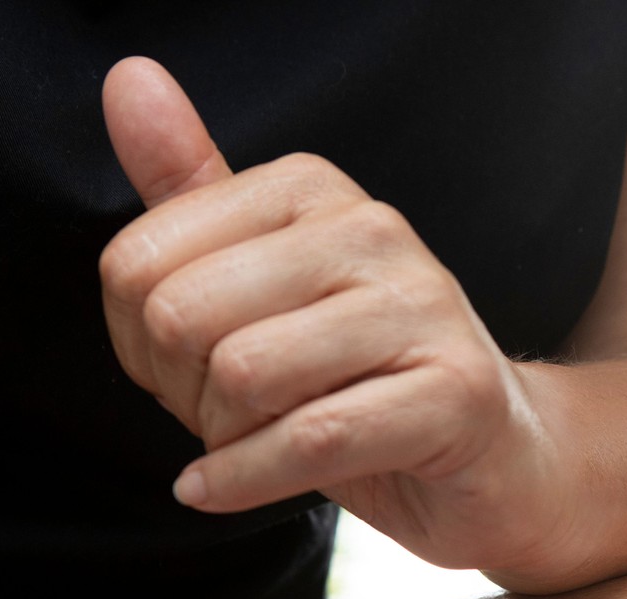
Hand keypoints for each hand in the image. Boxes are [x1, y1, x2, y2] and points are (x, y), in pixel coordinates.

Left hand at [99, 57, 577, 582]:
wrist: (500, 460)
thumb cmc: (364, 380)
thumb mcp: (263, 286)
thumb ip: (190, 194)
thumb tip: (125, 80)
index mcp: (311, 189)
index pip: (138, 262)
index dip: (137, 342)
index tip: (185, 373)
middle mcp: (370, 230)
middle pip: (184, 316)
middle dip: (181, 393)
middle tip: (224, 419)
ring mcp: (421, 309)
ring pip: (244, 374)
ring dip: (224, 440)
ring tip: (253, 448)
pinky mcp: (455, 393)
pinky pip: (311, 438)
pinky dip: (245, 481)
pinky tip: (222, 490)